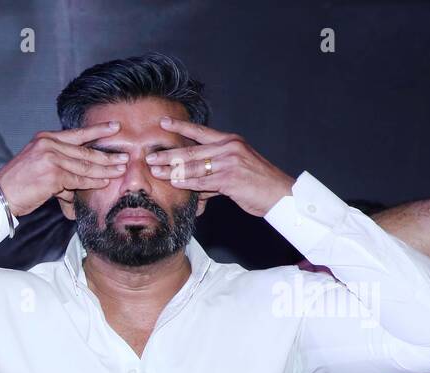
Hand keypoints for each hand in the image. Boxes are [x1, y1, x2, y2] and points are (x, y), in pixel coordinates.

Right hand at [0, 122, 126, 217]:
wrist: (0, 195)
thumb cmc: (18, 184)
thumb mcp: (38, 166)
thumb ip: (59, 168)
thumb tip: (76, 182)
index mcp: (45, 138)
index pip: (77, 133)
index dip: (98, 130)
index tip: (115, 127)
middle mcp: (48, 144)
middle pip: (85, 150)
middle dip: (107, 155)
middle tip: (125, 157)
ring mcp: (51, 158)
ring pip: (84, 165)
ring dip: (105, 170)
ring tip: (120, 170)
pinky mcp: (53, 174)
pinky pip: (78, 179)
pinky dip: (92, 182)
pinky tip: (104, 182)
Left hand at [146, 117, 294, 216]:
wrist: (280, 193)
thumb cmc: (257, 184)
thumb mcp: (235, 172)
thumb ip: (212, 177)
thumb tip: (194, 187)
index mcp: (230, 141)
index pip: (200, 132)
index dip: (180, 127)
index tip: (163, 122)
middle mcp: (229, 147)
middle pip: (191, 150)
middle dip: (168, 155)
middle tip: (149, 157)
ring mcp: (230, 162)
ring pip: (194, 165)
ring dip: (172, 170)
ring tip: (155, 172)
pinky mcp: (230, 178)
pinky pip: (203, 181)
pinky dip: (187, 183)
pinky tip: (174, 182)